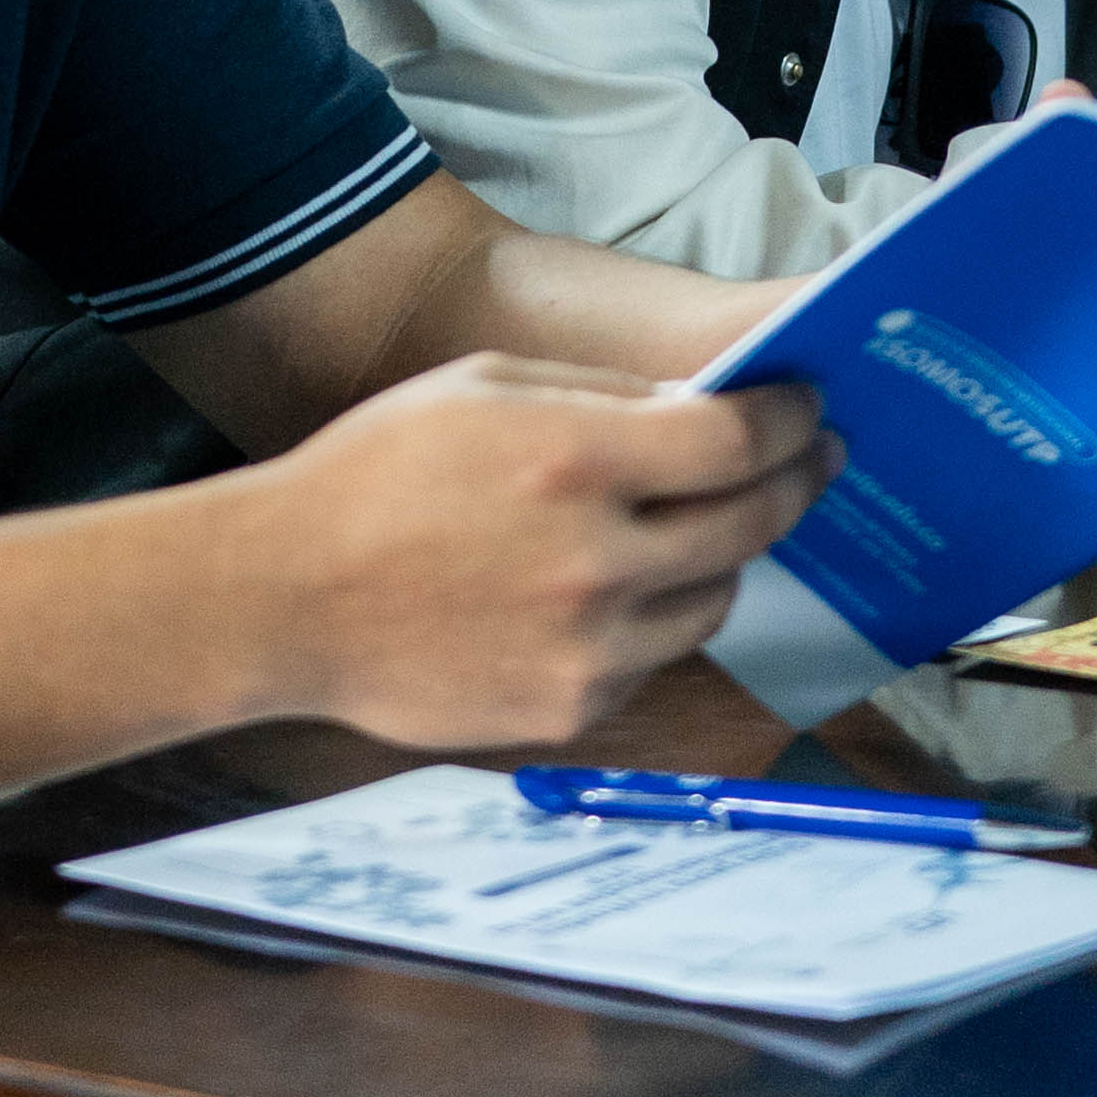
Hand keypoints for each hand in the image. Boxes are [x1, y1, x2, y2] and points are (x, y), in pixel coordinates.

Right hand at [234, 353, 836, 747]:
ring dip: (718, 558)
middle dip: (793, 482)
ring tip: (693, 529)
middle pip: (750, 522)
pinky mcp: (570, 711)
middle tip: (810, 462)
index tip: (811, 411)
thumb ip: (602, 396)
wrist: (285, 597)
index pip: (737, 440)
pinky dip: (647, 622)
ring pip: (713, 599)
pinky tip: (604, 593)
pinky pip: (651, 659)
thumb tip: (700, 408)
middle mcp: (596, 560)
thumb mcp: (484, 386)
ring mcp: (588, 647)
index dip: (791, 421)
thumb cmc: (376, 474)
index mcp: (575, 459)